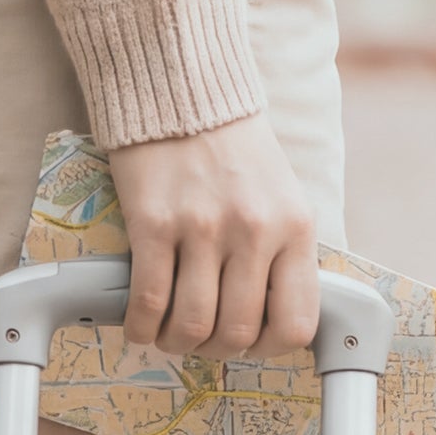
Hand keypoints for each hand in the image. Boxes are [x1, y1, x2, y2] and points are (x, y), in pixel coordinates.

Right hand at [106, 115, 318, 361]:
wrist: (180, 85)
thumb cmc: (229, 142)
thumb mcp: (280, 192)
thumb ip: (279, 249)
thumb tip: (267, 315)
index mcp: (293, 225)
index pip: (296, 324)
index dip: (269, 347)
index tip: (249, 340)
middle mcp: (253, 230)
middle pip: (237, 332)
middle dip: (216, 349)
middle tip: (200, 337)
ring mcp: (203, 227)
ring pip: (193, 325)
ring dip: (177, 341)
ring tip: (168, 331)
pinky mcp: (155, 221)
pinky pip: (149, 300)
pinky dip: (142, 324)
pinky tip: (140, 321)